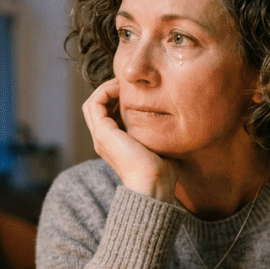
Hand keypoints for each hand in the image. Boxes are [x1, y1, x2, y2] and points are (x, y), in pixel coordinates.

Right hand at [82, 79, 175, 202]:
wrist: (154, 185)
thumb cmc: (163, 171)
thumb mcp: (160, 146)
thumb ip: (160, 133)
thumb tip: (176, 122)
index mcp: (115, 144)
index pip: (107, 114)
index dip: (118, 98)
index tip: (136, 90)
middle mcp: (104, 140)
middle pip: (97, 107)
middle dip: (111, 90)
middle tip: (128, 83)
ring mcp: (101, 137)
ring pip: (93, 103)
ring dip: (106, 88)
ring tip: (123, 83)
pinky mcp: (103, 133)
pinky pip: (95, 103)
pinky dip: (105, 91)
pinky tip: (122, 88)